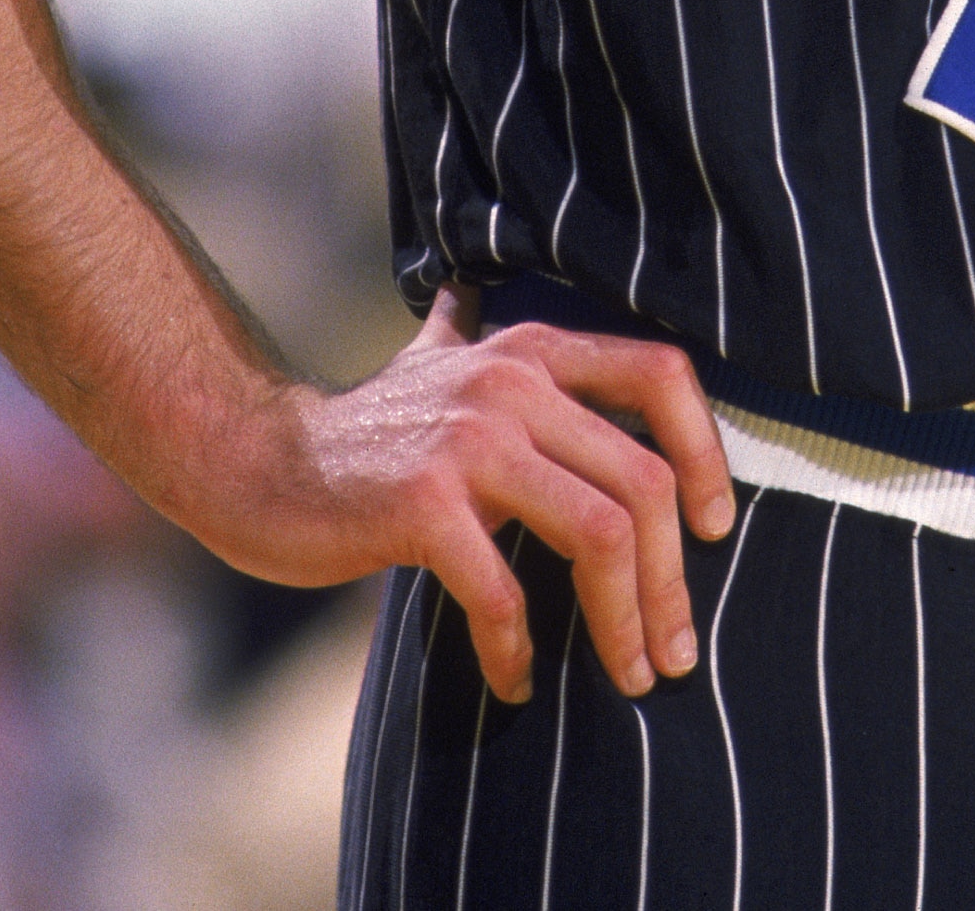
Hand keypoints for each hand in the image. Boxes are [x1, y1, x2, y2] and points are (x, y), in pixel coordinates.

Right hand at [217, 286, 735, 706]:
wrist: (259, 462)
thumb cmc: (365, 429)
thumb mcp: (437, 359)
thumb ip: (474, 332)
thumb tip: (475, 291)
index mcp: (533, 348)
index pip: (662, 374)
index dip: (705, 452)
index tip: (715, 529)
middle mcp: (512, 381)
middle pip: (642, 481)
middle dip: (673, 581)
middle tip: (674, 652)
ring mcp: (469, 441)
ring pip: (600, 533)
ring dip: (624, 622)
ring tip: (629, 675)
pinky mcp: (424, 505)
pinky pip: (506, 592)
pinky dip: (521, 650)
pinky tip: (516, 682)